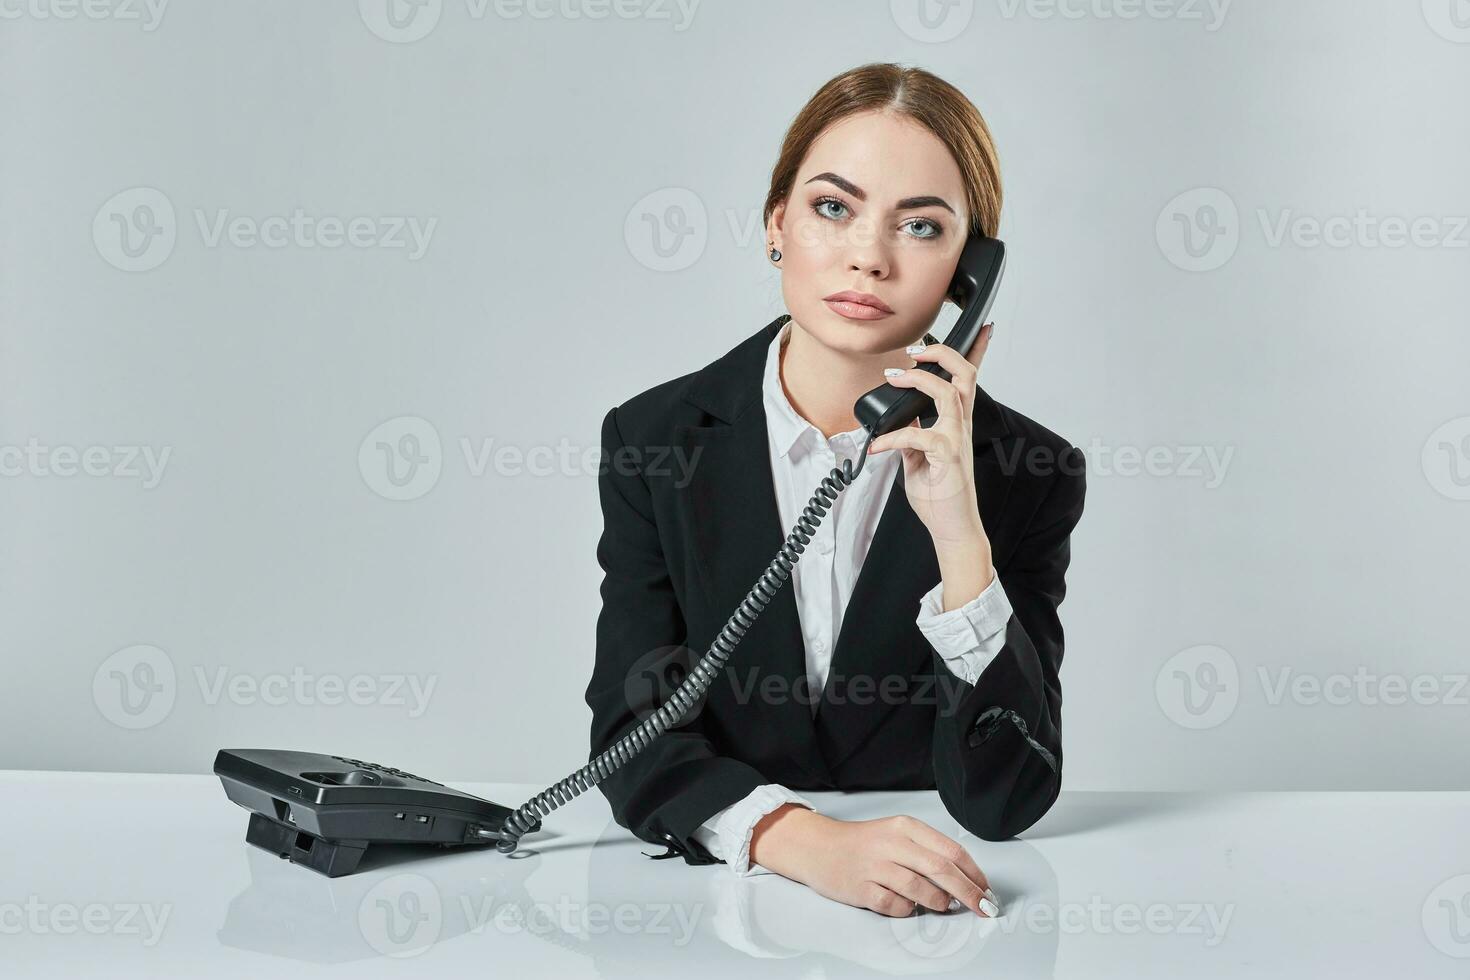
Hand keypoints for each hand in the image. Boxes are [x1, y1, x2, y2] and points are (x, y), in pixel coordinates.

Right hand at [750, 806, 1000, 918]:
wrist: (817, 847)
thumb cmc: (861, 844)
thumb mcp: (896, 836)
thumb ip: (926, 852)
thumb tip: (964, 879)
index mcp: (905, 827)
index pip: (950, 849)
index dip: (974, 874)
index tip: (987, 890)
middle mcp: (891, 843)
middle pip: (941, 869)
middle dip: (968, 892)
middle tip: (983, 907)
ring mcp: (875, 866)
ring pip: (920, 889)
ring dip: (938, 902)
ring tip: (941, 904)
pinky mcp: (861, 888)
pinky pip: (894, 905)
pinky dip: (906, 909)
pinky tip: (907, 905)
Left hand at [865, 323, 995, 551]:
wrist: (952, 528)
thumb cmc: (941, 495)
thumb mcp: (919, 458)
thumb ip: (912, 434)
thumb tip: (898, 418)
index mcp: (957, 424)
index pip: (969, 380)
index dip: (976, 352)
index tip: (982, 329)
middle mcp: (961, 427)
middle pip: (964, 374)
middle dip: (941, 354)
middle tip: (913, 353)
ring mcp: (957, 440)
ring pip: (948, 393)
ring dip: (917, 380)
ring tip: (892, 380)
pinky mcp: (948, 457)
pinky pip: (919, 435)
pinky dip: (893, 436)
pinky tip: (877, 445)